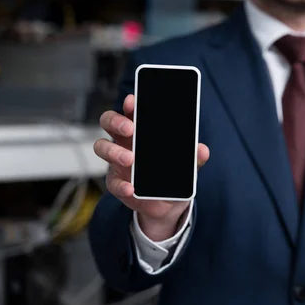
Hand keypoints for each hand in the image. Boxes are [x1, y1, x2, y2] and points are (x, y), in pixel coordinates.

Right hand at [93, 94, 209, 240]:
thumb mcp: (187, 165)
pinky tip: (131, 188)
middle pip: (109, 121)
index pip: (131, 110)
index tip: (133, 101)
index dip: (130, 103)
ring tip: (129, 159)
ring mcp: (117, 160)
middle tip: (130, 129)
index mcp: (142, 130)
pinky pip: (112, 181)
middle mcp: (125, 141)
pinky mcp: (116, 181)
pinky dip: (121, 185)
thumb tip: (203, 149)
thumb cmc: (174, 174)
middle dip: (116, 121)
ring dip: (114, 151)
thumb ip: (194, 157)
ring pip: (102, 147)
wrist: (168, 203)